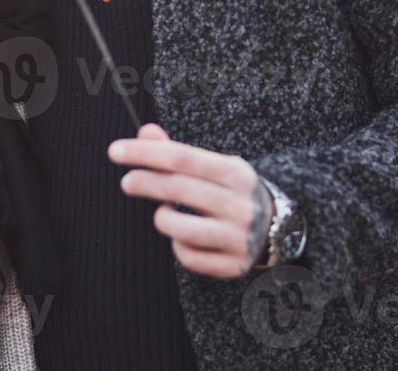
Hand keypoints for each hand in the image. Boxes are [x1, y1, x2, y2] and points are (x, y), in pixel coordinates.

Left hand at [109, 123, 273, 278]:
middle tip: (126, 181)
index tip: (116, 151)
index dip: (145, 153)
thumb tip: (146, 132)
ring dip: (162, 218)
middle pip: (179, 189)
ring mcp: (238, 237)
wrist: (280, 228)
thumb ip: (178, 151)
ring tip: (162, 213)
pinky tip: (183, 238)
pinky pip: (190, 258)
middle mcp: (240, 204)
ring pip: (182, 229)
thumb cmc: (232, 192)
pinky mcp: (233, 265)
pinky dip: (178, 246)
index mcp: (235, 173)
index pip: (182, 157)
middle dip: (145, 182)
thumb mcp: (214, 166)